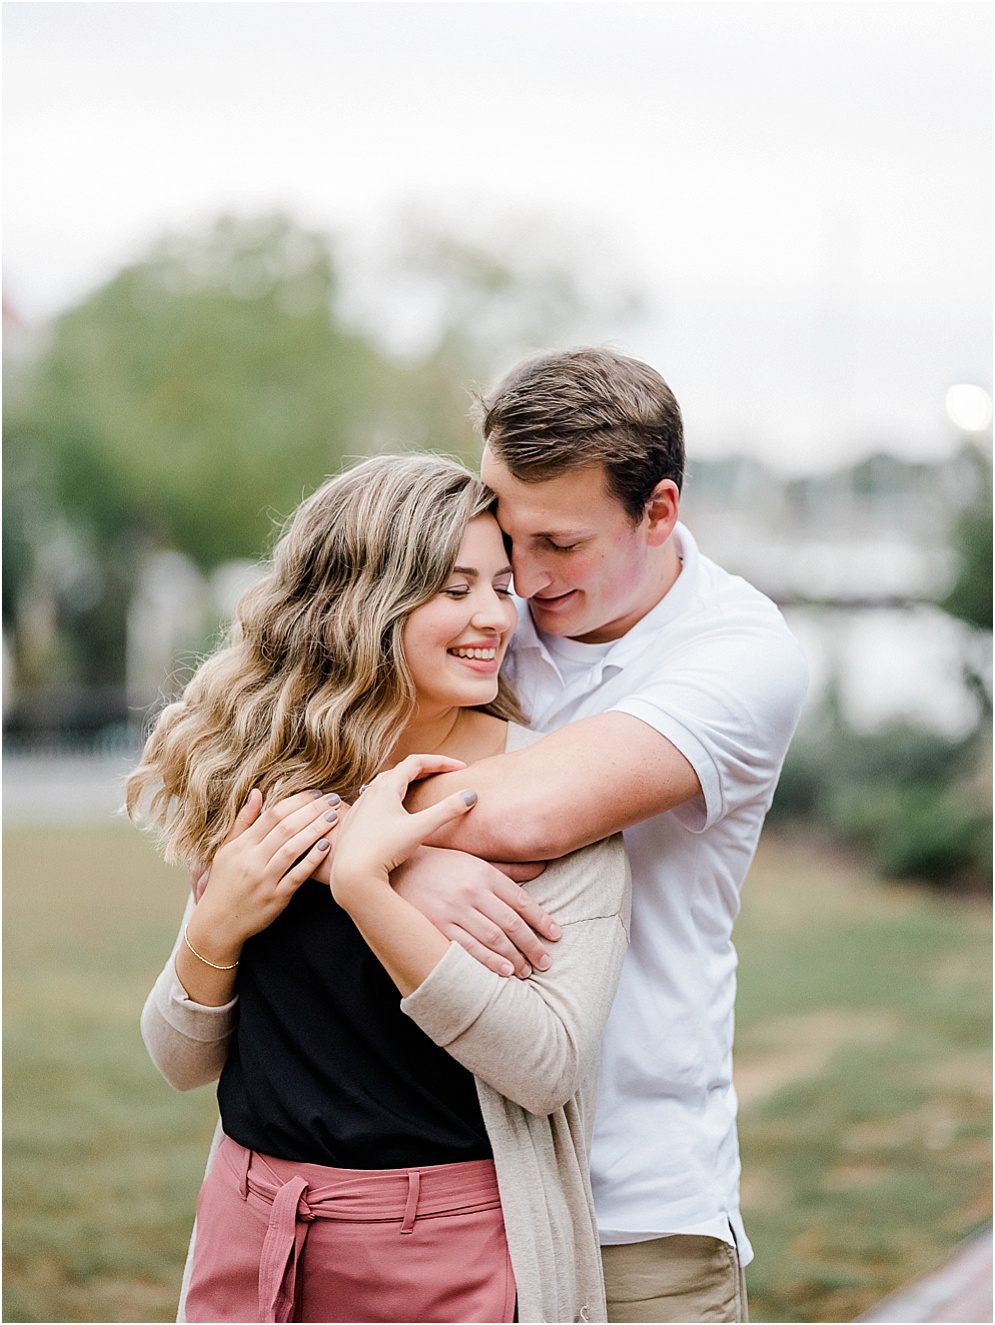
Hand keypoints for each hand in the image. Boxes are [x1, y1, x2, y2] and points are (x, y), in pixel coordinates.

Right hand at [188, 788, 340, 963]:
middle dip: (312, 810)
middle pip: (286, 828)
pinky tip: (326, 847)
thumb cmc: (224, 883)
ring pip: (292, 849)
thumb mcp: (226, 850)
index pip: (273, 815)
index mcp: (242, 845)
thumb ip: (243, 821)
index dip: (297, 801)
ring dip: (316, 830)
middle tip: (333, 799)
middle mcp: (252, 860)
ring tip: (334, 817)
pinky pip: (296, 876)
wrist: (219, 923)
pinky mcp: (276, 898)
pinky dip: (311, 860)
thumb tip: (257, 792)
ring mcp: (264, 880)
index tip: (316, 793)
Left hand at [329, 756, 479, 900]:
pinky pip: (374, 800)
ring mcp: (360, 808)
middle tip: (444, 774)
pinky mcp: (354, 823)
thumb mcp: (420, 829)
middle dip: (425, 768)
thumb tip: (471, 795)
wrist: (351, 875)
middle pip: (400, 770)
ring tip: (421, 788)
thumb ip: (447, 810)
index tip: (460, 767)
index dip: (440, 761)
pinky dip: (391, 797)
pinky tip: (395, 811)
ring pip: (384, 785)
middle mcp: (370, 793)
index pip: (416, 762)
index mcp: (385, 788)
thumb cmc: (384, 850)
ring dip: (406, 781)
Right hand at [392, 847, 558, 978]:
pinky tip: (503, 972)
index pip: (521, 901)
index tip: (556, 936)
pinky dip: (488, 962)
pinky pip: (467, 948)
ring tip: (527, 971)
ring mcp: (453, 910)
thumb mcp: (475, 860)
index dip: (542, 921)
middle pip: (511, 924)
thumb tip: (543, 866)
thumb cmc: (441, 864)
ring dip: (514, 958)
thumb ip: (508, 869)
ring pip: (493, 939)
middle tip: (546, 962)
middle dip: (532, 945)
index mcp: (484, 874)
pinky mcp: (436, 926)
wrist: (395, 867)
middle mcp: (471, 891)